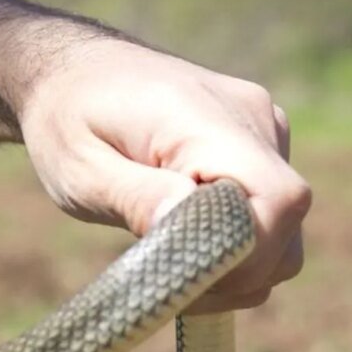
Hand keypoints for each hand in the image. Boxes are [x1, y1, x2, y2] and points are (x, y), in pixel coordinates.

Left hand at [19, 39, 310, 312]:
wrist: (71, 72)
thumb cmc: (65, 120)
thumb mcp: (78, 168)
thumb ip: (134, 197)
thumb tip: (186, 222)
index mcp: (202, 118)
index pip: (277, 199)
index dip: (246, 253)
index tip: (185, 274)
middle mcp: (249, 116)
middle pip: (285, 220)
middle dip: (236, 269)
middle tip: (168, 280)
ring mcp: (260, 125)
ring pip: (282, 222)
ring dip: (237, 259)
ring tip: (169, 254)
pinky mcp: (258, 138)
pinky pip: (270, 206)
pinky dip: (238, 238)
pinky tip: (184, 232)